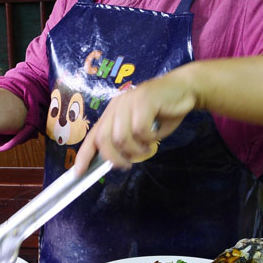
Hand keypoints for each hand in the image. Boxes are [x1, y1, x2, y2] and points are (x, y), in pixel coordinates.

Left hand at [74, 67, 197, 173]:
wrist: (185, 89)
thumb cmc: (163, 112)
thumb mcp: (141, 130)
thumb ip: (127, 141)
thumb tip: (115, 162)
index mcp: (112, 113)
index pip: (93, 136)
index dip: (83, 155)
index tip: (78, 173)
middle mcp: (116, 106)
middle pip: (103, 139)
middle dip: (114, 158)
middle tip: (127, 165)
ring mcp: (128, 101)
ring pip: (121, 137)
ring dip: (135, 150)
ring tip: (147, 148)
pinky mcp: (144, 100)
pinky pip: (139, 129)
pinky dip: (148, 139)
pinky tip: (155, 137)